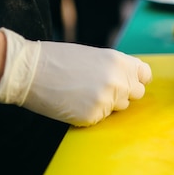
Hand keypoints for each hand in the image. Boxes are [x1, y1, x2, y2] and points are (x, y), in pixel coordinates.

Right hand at [0, 28, 151, 125]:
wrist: (29, 71)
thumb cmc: (59, 59)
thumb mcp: (95, 55)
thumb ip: (116, 68)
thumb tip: (131, 81)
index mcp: (120, 62)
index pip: (145, 75)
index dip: (136, 79)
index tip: (128, 81)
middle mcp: (119, 81)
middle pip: (135, 94)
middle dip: (122, 93)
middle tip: (98, 87)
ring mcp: (107, 100)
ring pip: (118, 108)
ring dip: (106, 103)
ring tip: (82, 92)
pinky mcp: (93, 116)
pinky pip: (100, 118)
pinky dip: (89, 113)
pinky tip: (73, 102)